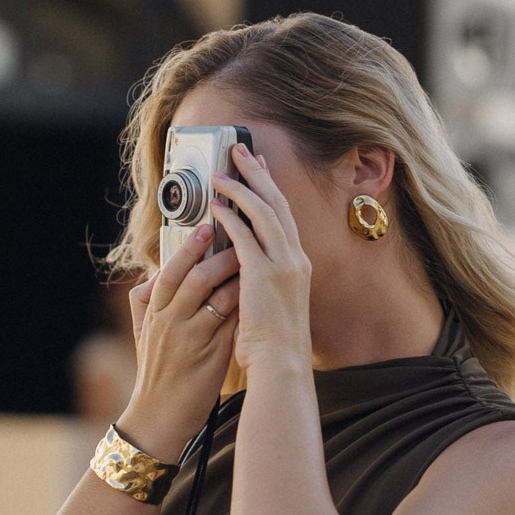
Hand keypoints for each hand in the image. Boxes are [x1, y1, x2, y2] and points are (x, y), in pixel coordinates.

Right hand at [117, 228, 239, 461]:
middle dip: (217, 252)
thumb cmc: (155, 373)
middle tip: (239, 233)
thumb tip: (152, 276)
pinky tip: (258, 291)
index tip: (206, 225)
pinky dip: (244, 302)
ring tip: (253, 257)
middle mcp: (169, 321)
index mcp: (153, 312)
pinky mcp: (209, 354)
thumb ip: (145, 303)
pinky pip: (230, 321)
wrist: (158, 417)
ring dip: (236, 273)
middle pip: (192, 276)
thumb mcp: (142, 334)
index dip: (188, 246)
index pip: (170, 270)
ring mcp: (189, 337)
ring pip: (214, 295)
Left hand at [210, 145, 311, 372]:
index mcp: (298, 265)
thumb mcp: (272, 305)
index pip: (284, 217)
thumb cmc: (273, 345)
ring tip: (223, 172)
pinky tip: (217, 205)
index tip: (260, 169)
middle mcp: (295, 259)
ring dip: (242, 188)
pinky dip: (231, 217)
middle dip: (259, 174)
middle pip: (277, 204)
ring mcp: (283, 265)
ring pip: (263, 212)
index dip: (270, 189)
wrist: (280, 364)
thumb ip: (261, 281)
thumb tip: (241, 266)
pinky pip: (245, 236)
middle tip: (242, 151)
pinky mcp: (264, 274)